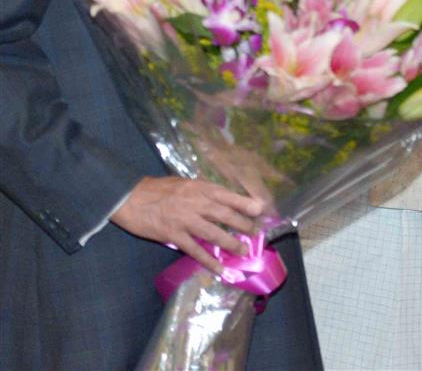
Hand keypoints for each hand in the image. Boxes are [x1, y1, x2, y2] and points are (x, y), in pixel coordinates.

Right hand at [111, 176, 263, 274]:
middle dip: (243, 225)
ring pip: (214, 233)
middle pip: (225, 215)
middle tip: (256, 233)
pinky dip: (209, 261)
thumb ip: (203, 191)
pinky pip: (195, 250)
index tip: (260, 209)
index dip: (245, 203)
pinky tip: (220, 269)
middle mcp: (196, 203)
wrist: (129, 198)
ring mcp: (185, 220)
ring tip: (244, 251)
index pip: (228, 195)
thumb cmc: (158, 190)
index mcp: (200, 188)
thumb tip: (222, 198)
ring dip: (231, 243)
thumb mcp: (185, 183)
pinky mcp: (173, 236)